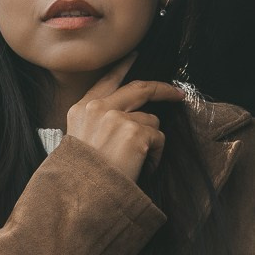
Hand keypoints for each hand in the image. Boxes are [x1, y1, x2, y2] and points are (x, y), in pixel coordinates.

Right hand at [65, 55, 185, 182]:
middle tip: (177, 93)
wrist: (80, 198)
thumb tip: (128, 113)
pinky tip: (141, 167)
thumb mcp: (78, 140)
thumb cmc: (81, 175)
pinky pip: (159, 139)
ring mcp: (117, 119)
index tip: (135, 57)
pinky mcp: (135, 134)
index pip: (107, 80)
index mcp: (80, 109)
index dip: (123, 67)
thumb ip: (96, 121)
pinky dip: (155, 155)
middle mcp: (98, 108)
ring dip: (150, 139)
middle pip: (139, 88)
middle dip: (162, 89)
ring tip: (136, 160)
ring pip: (151, 120)